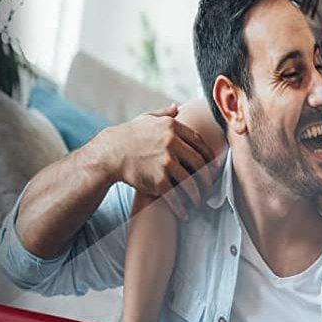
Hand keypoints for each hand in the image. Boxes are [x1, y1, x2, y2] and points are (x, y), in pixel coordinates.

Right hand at [91, 104, 219, 218]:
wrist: (109, 154)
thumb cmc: (128, 136)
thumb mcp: (146, 119)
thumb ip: (164, 114)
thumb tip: (177, 107)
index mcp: (173, 128)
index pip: (200, 143)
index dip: (209, 156)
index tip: (213, 166)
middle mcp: (172, 143)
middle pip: (199, 163)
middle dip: (207, 178)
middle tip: (209, 187)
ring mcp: (166, 162)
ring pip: (191, 181)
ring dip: (197, 195)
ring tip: (199, 202)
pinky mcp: (158, 179)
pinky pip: (176, 196)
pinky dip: (181, 207)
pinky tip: (184, 213)